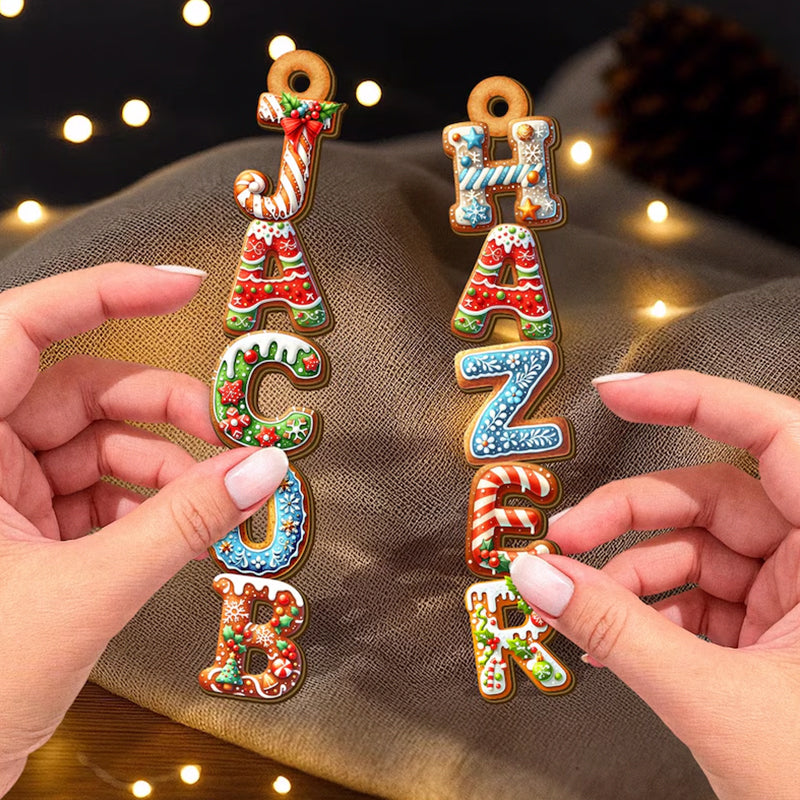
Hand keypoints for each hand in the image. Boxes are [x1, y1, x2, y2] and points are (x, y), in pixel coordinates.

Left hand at [0, 263, 287, 794]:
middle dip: (164, 412)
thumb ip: (183, 524)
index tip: (184, 286)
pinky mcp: (19, 527)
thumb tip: (264, 469)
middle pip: (83, 391)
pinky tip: (179, 535)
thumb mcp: (88, 592)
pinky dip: (143, 507)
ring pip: (97, 446)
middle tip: (231, 438)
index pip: (26, 329)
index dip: (107, 293)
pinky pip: (94, 491)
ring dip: (163, 471)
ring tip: (213, 507)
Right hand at [510, 370, 799, 799]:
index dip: (693, 400)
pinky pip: (702, 593)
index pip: (774, 435)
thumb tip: (538, 576)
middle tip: (566, 537)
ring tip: (582, 610)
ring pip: (699, 550)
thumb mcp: (711, 698)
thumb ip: (615, 628)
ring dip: (631, 575)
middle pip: (712, 498)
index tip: (622, 393)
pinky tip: (613, 637)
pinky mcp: (779, 629)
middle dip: (629, 516)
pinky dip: (652, 610)